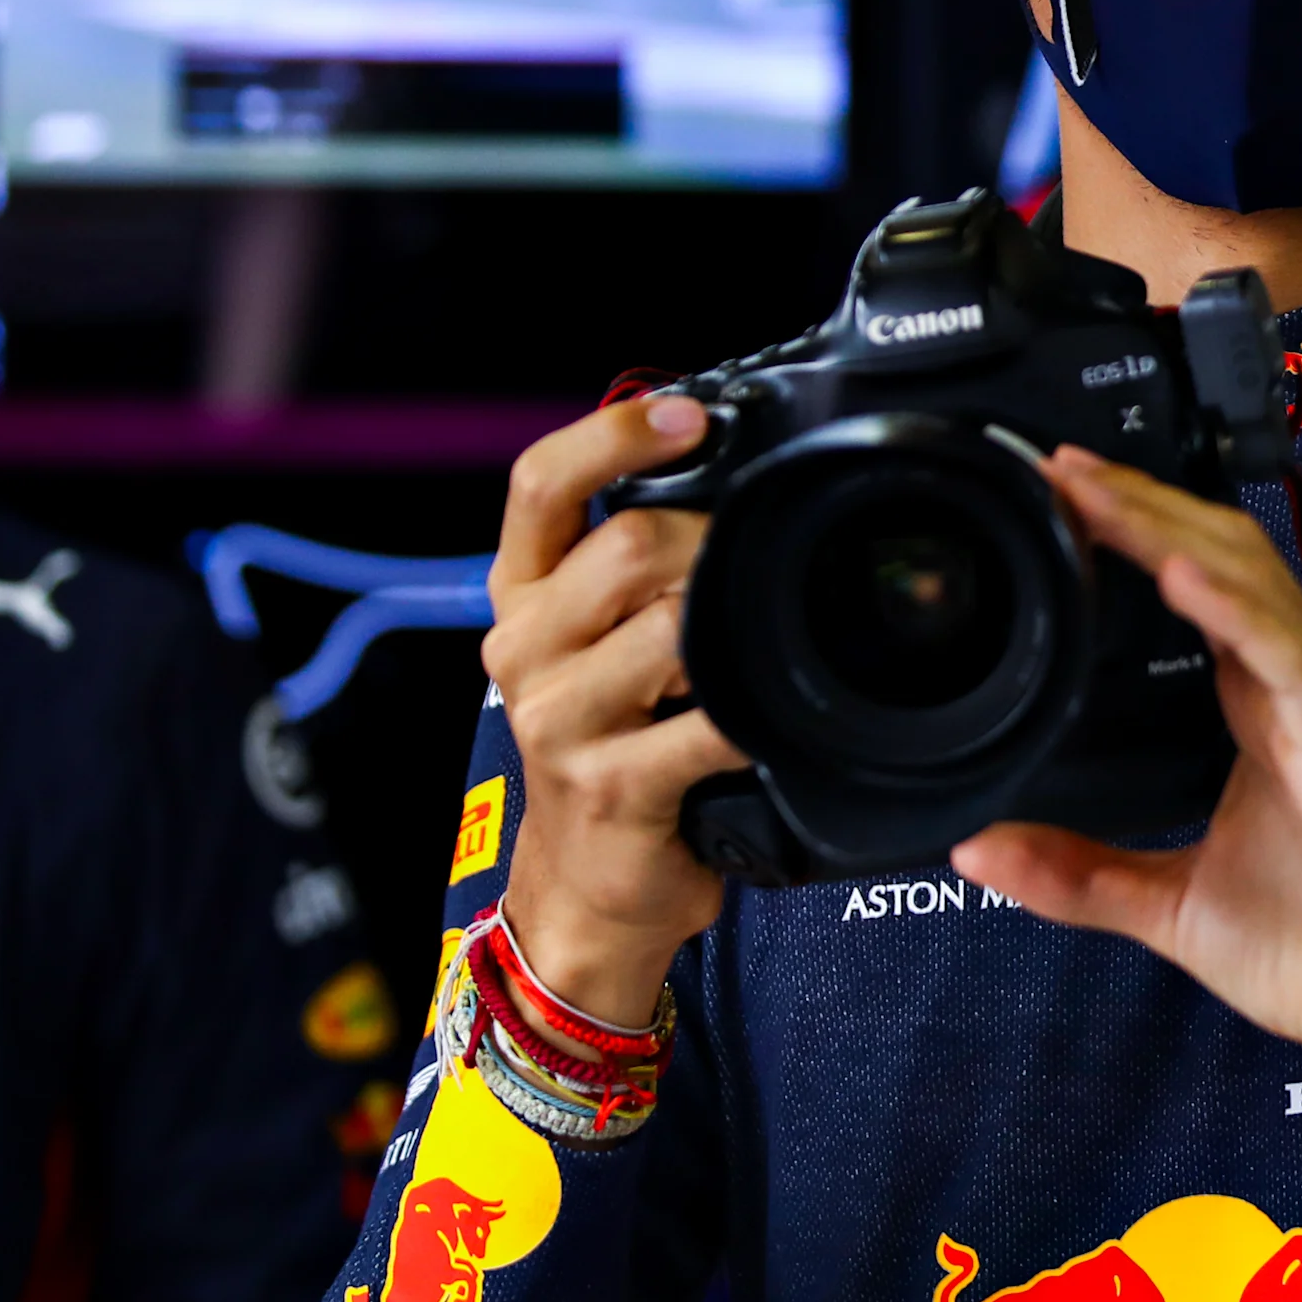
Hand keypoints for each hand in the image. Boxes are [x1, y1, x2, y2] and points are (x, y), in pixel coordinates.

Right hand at [483, 397, 753, 1031]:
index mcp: (521, 598)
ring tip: (769, 640)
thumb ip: (638, 571)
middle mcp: (523, 650)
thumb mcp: (602, 646)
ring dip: (737, 625)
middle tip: (765, 562)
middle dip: (715, 541)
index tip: (689, 413)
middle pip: (626, 547)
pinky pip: (708, 724)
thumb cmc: (619, 747)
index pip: (539, 485)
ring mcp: (559, 722)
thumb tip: (731, 478)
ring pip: (671, 628)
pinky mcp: (610, 786)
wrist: (591, 887)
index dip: (613, 435)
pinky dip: (759, 713)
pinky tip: (780, 714)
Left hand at [957, 450, 1301, 1257]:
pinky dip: (1230, 608)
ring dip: (1171, 530)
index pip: (1197, 592)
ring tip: (1098, 493)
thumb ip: (1076, 874)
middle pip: (1221, 561)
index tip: (1061, 497)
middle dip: (1144, 505)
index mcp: (1259, 713)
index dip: (1136, 535)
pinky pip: (1285, 656)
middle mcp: (1295, 694)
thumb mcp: (1165, 906)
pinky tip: (1176, 573)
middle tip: (1062, 465)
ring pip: (1250, 584)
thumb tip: (975, 850)